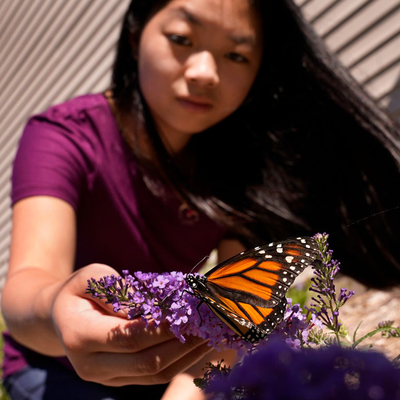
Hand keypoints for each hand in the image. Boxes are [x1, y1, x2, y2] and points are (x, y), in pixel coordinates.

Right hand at [51, 263, 212, 385]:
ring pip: (154, 374)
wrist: (59, 318)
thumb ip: (118, 290)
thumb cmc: (78, 291)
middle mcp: (91, 365)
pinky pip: (153, 376)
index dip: (163, 327)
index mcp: (80, 336)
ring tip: (210, 335)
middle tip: (208, 323)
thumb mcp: (92, 277)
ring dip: (186, 355)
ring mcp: (105, 377)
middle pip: (147, 361)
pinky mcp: (118, 379)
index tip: (190, 312)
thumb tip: (152, 305)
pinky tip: (196, 345)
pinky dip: (179, 362)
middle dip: (182, 343)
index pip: (130, 337)